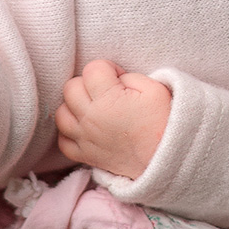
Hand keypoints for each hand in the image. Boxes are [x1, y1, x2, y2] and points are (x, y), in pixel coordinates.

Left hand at [55, 59, 171, 180]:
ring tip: (93, 108)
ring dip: (74, 106)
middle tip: (106, 91)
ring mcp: (85, 138)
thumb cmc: (163, 122)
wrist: (167, 159)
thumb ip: (129, 76)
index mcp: (108, 100)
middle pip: (71, 87)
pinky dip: (69, 133)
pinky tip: (85, 127)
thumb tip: (113, 79)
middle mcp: (91, 119)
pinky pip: (63, 141)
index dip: (107, 68)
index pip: (92, 69)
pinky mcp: (85, 156)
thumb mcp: (154, 88)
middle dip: (88, 83)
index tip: (119, 78)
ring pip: (61, 113)